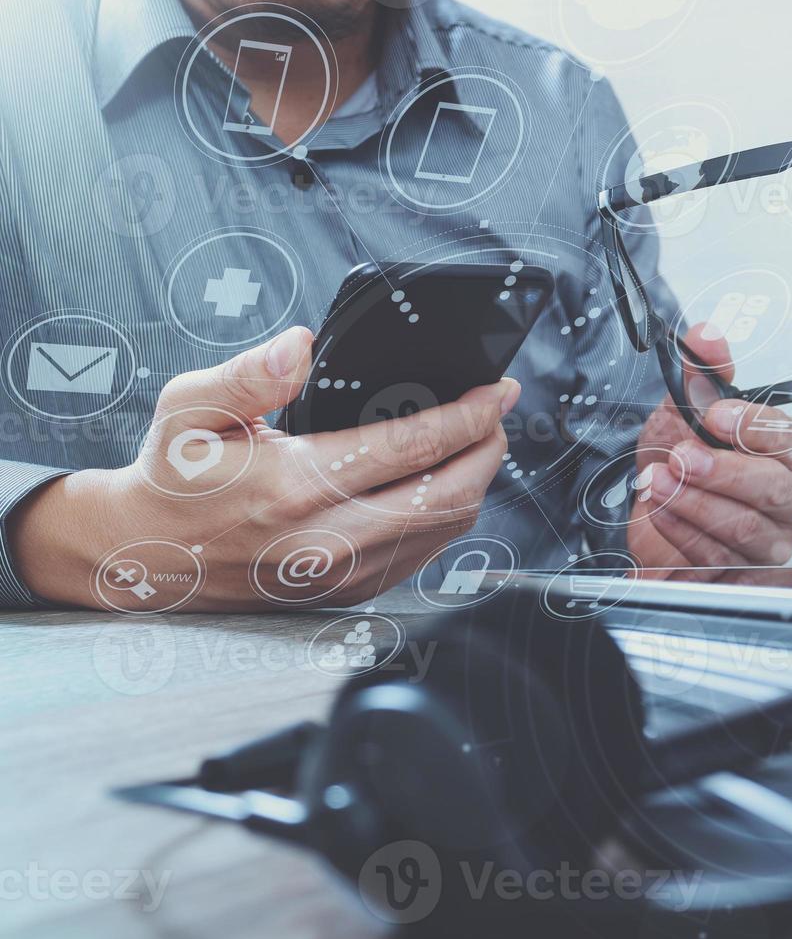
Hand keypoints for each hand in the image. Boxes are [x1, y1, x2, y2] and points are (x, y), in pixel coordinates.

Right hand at [8, 326, 518, 610]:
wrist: (146, 555)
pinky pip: (424, 554)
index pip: (411, 446)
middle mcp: (325, 539)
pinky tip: (444, 482)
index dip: (468, 415)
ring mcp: (342, 574)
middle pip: (449, 495)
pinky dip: (448, 515)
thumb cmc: (174, 475)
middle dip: (489, 448)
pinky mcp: (349, 592)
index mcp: (293, 486)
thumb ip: (250, 374)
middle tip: (498, 412)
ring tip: (478, 440)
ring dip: (475, 482)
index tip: (496, 390)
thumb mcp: (190, 408)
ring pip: (445, 529)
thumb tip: (302, 346)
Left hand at [627, 324, 791, 584]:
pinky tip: (659, 509)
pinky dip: (681, 529)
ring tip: (658, 480)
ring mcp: (774, 543)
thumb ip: (703, 372)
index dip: (753, 428)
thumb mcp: (685, 409)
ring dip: (693, 501)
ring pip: (743, 528)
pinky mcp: (745, 575)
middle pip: (774, 489)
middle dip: (721, 470)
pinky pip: (717, 558)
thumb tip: (707, 336)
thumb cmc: (684, 462)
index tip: (713, 415)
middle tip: (681, 456)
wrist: (658, 514)